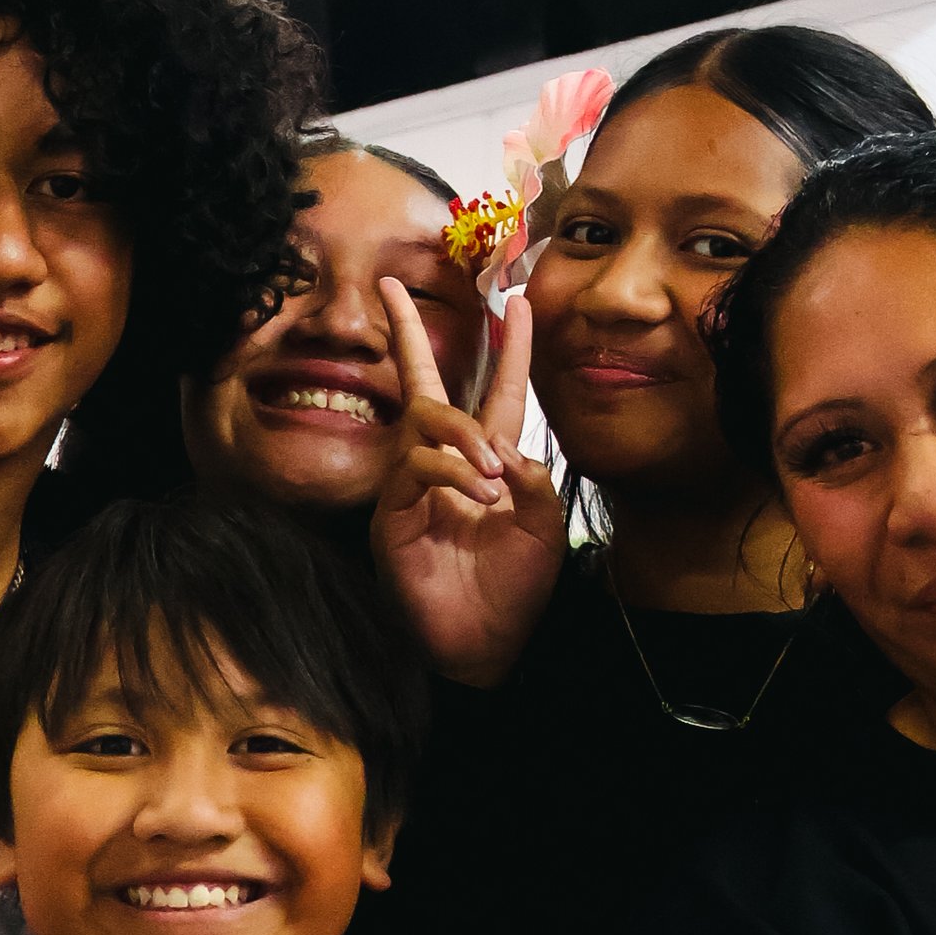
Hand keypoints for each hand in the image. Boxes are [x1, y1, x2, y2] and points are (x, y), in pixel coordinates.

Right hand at [371, 281, 566, 686]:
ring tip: (493, 476)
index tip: (520, 301)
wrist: (487, 647)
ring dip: (463, 436)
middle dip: (407, 333)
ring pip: (425, 422)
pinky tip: (478, 496)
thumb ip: (533, 476)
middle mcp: (446, 465)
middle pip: (423, 385)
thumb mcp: (544, 524)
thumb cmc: (514, 590)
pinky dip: (452, 472)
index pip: (499, 392)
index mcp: (491, 463)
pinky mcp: (394, 514)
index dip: (512, 349)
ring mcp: (413, 487)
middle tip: (390, 287)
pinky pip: (417, 467)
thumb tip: (502, 444)